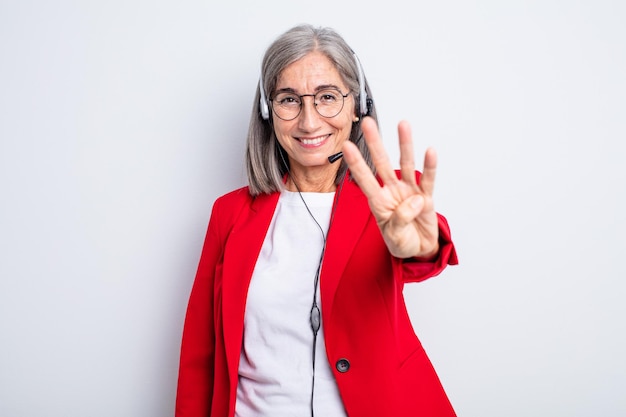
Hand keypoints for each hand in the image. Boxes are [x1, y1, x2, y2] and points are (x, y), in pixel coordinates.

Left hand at [342, 117, 439, 258]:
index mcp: (378, 201)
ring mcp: (409, 191)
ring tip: (403, 125)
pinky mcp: (426, 196)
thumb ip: (401, 219)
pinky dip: (429, 166)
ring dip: (404, 144)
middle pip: (381, 162)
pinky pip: (428, 179)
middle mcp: (392, 191)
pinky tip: (430, 152)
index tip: (346, 146)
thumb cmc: (402, 241)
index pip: (364, 178)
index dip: (356, 163)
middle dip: (375, 142)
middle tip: (368, 123)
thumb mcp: (394, 236)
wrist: (419, 249)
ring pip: (405, 163)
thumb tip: (416, 199)